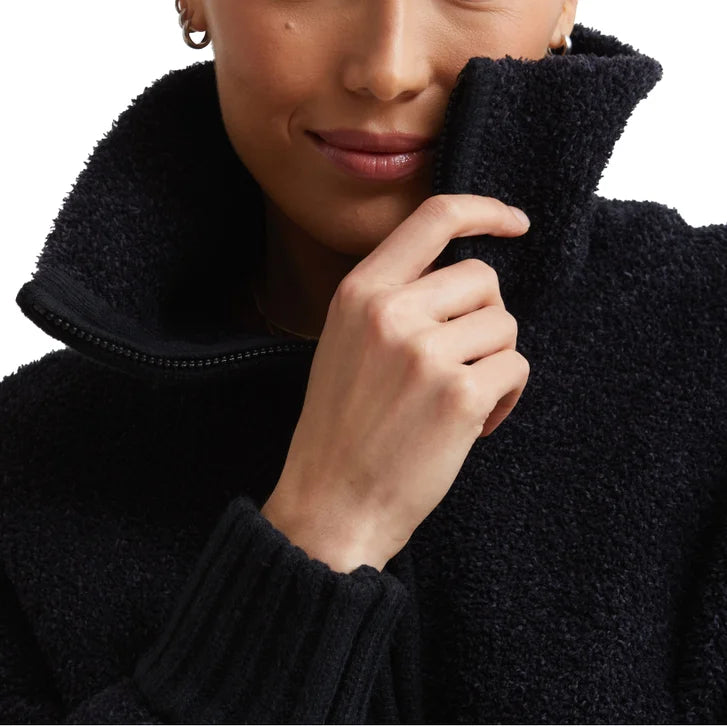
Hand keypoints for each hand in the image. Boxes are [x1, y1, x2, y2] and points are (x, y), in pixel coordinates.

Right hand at [261, 194, 530, 572]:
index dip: (483, 211)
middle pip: (483, 278)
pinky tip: (475, 424)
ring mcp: (425, 353)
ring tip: (460, 399)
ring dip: (494, 361)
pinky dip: (507, 396)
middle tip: (463, 360)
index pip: (433, 218)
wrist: (331, 503)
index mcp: (359, 292)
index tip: (514, 223)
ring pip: (504, 325)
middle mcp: (390, 312)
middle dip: (485, 318)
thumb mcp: (346, 344)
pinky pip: (516, 368)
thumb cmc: (341, 428)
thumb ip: (395, 301)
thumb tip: (464, 278)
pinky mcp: (460, 396)